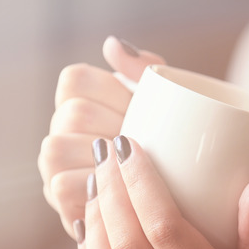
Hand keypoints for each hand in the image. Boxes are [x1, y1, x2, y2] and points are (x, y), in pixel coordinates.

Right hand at [37, 36, 164, 235]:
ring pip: (55, 148)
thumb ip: (143, 69)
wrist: (194, 197)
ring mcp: (56, 168)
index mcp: (82, 102)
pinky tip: (123, 191)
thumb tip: (110, 44)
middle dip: (112, 125)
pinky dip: (94, 189)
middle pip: (71, 113)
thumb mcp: (166, 104)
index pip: (75, 79)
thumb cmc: (174, 144)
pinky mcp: (63, 204)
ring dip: (100, 157)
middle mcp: (61, 132)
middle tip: (144, 142)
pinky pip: (62, 187)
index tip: (138, 108)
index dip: (109, 91)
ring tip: (132, 166)